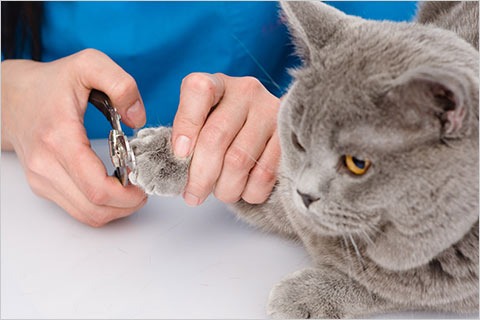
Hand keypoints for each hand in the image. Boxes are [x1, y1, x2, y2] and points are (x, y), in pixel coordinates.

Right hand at [1, 49, 147, 226]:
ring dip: (116, 209)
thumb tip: (138, 118)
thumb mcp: (89, 65)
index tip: (144, 182)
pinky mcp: (43, 186)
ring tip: (131, 189)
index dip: (128, 195)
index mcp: (59, 138)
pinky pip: (78, 210)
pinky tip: (114, 187)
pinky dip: (101, 206)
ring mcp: (41, 179)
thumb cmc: (51, 83)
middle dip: (127, 205)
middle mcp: (46, 165)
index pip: (97, 187)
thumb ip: (121, 84)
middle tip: (143, 187)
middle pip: (95, 209)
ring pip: (87, 215)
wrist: (11, 96)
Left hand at [172, 73, 280, 205]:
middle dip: (200, 175)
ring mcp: (270, 112)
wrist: (268, 127)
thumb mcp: (202, 123)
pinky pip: (265, 173)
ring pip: (239, 160)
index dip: (185, 125)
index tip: (179, 155)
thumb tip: (175, 169)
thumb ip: (187, 139)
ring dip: (225, 187)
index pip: (198, 90)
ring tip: (220, 193)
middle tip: (193, 195)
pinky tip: (243, 190)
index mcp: (217, 84)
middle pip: (216, 136)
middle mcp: (246, 91)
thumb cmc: (225, 129)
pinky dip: (249, 191)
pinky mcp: (288, 136)